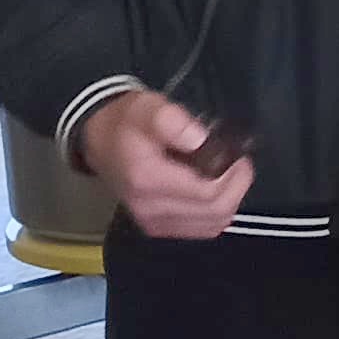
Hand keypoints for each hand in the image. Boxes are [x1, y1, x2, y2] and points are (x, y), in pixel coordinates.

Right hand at [82, 89, 250, 237]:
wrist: (99, 140)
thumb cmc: (127, 122)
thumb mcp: (148, 108)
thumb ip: (171, 121)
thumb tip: (198, 140)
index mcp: (148, 179)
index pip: (208, 193)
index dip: (234, 177)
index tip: (239, 157)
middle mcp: (150, 208)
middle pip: (215, 213)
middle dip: (236, 188)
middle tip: (239, 165)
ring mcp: (152, 222)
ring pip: (212, 225)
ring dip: (228, 201)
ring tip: (227, 176)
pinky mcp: (156, 228)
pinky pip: (200, 230)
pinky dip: (214, 213)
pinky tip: (213, 193)